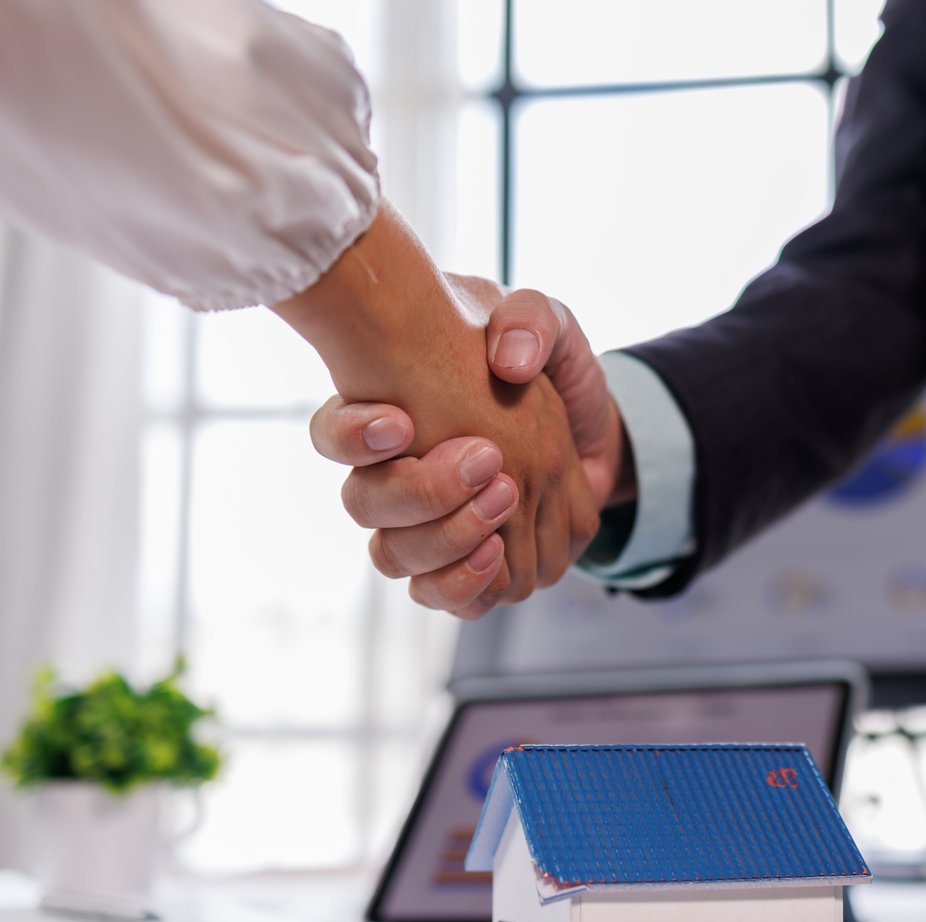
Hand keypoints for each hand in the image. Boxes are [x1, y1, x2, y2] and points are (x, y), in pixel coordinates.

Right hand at [270, 208, 603, 616]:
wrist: (590, 430)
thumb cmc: (549, 372)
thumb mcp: (547, 325)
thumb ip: (531, 322)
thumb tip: (511, 361)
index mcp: (394, 409)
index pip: (334, 431)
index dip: (352, 434)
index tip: (402, 421)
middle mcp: (395, 473)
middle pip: (363, 505)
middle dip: (423, 491)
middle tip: (489, 458)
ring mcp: (425, 525)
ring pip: (397, 558)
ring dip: (448, 538)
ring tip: (505, 498)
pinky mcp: (466, 563)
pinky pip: (440, 596)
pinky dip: (462, 583)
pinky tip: (496, 552)